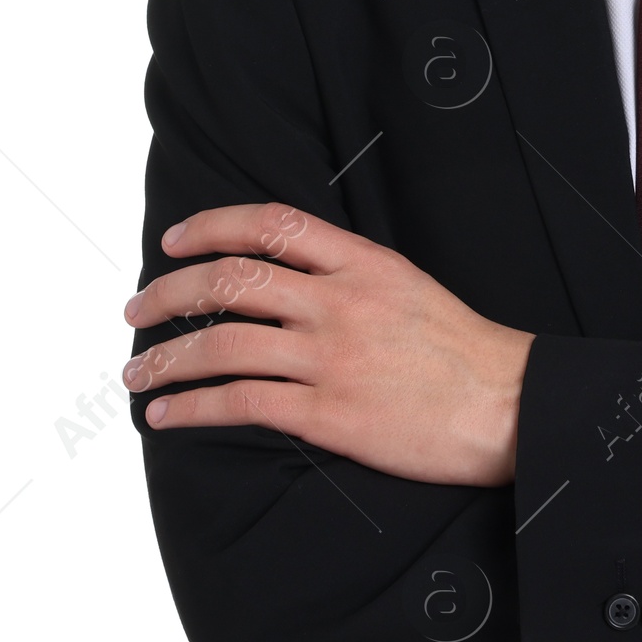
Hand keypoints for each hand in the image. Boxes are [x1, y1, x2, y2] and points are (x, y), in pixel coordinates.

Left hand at [122, 202, 534, 486]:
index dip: (213, 226)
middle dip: (170, 293)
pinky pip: (241, 404)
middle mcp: (340, 301)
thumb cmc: (460, 348)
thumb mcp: (406, 284)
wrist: (504, 402)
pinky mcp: (328, 413)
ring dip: (168, 359)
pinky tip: (168, 415)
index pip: (272, 225)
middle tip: (138, 309)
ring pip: (224, 344)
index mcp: (362, 262)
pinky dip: (192, 409)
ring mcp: (331, 357)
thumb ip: (348, 274)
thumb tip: (286, 277)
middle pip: (233, 281)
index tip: (175, 240)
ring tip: (138, 374)